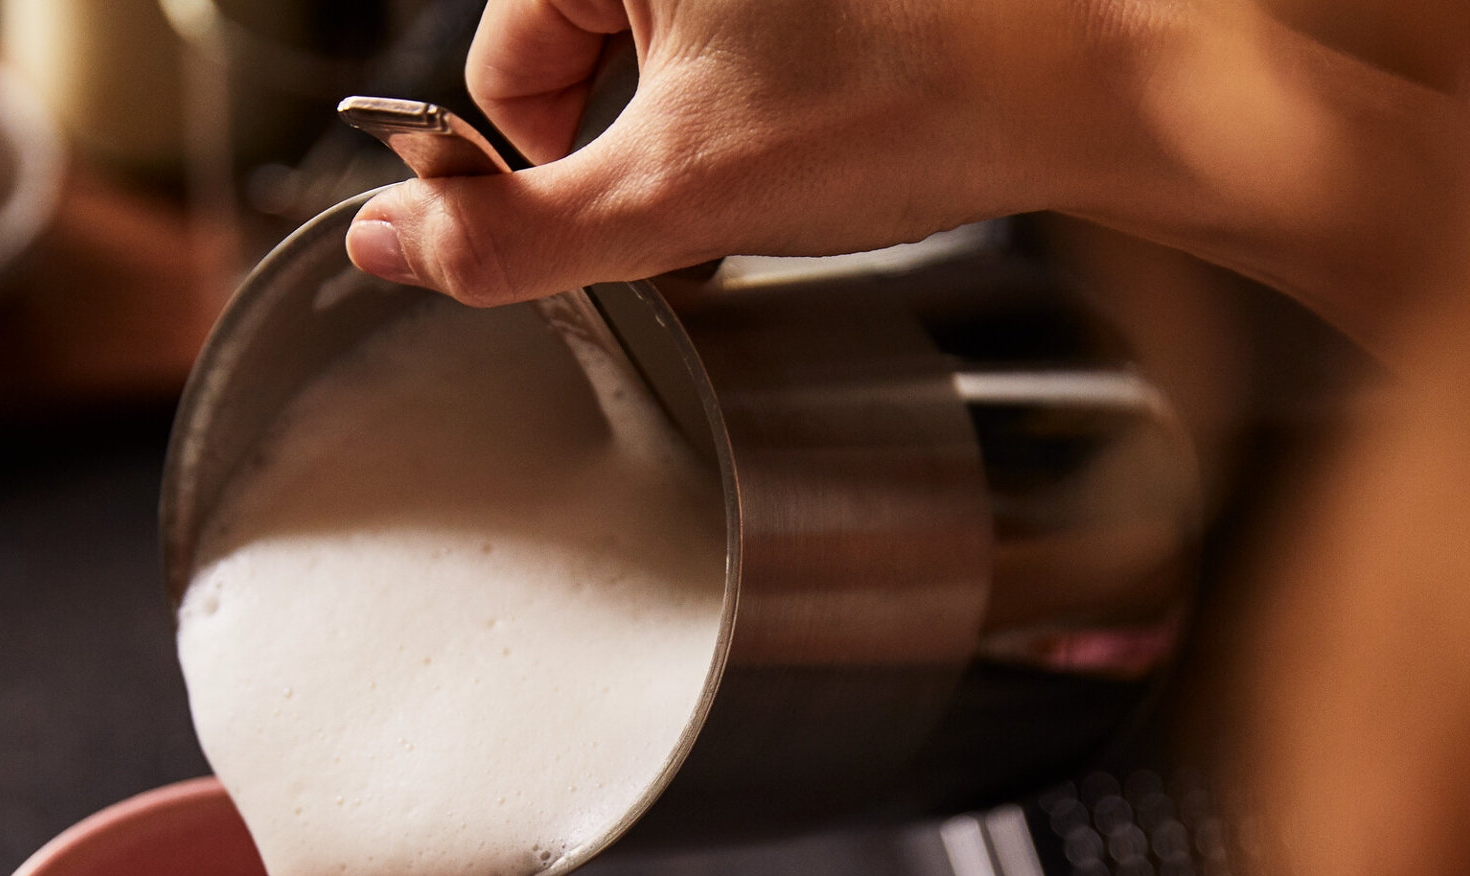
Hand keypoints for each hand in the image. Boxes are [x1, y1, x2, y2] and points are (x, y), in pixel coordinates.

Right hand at [343, 0, 1469, 355]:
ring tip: (786, 156)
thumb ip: (512, 234)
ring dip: (693, 128)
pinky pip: (730, 33)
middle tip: (717, 196)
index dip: (544, 167)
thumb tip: (386, 248)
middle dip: (627, 145)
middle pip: (575, 49)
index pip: (503, 59)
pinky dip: (754, 93)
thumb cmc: (904, 103)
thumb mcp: (677, 197)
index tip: (617, 221)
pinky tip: (821, 126)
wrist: (1083, 82)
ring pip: (657, 48)